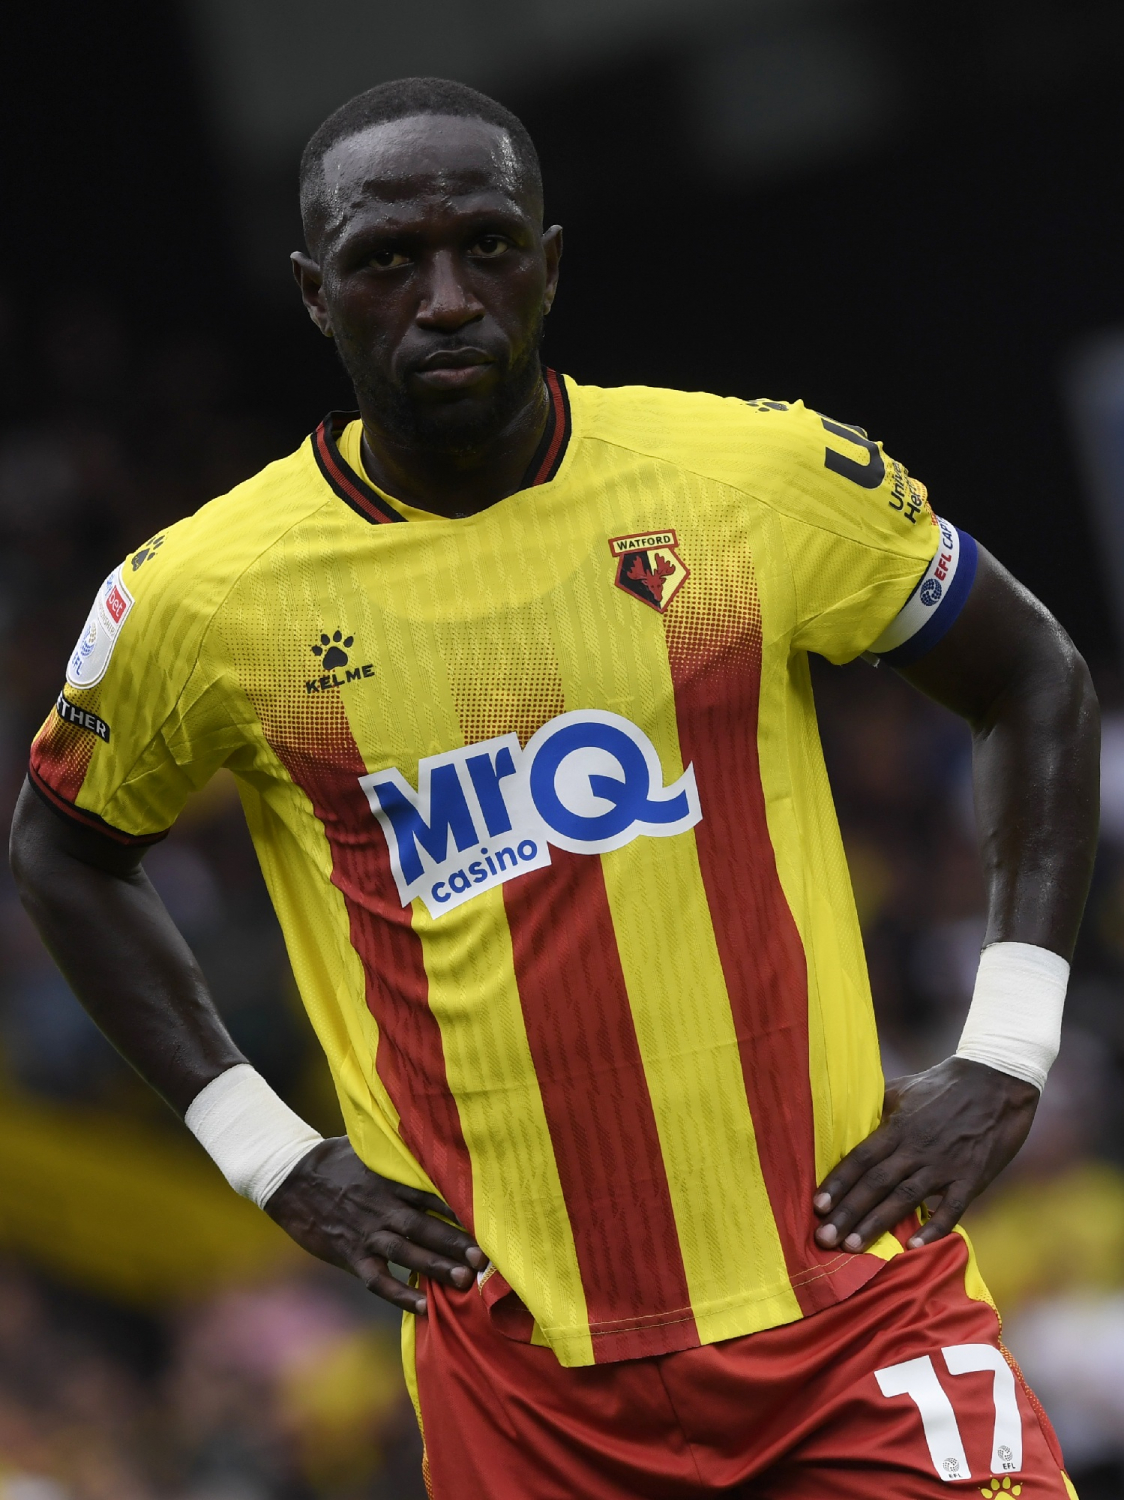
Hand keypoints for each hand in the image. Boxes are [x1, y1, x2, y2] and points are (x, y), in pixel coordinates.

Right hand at [264, 1137, 485, 1313]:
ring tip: (464, 1280)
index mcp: (390, 1180)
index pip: (432, 1195)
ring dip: (436, 1267)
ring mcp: (366, 1233)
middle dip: (456, 1242)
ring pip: (406, 1252)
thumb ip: (400, 1150)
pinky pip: (378, 1279)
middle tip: (485, 1258)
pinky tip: (423, 1307)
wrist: (290, 1179)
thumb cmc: (336, 1159)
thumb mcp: (369, 1147)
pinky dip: (400, 1294)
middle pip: (425, 1226)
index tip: (489, 1220)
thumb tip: (433, 1135)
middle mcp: (383, 1207)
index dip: (460, 1209)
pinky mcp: (350, 1255)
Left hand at [812, 1057, 1038, 1252]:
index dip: (838, 1182)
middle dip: (848, 1211)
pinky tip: (913, 1247)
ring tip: (853, 1246)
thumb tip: (848, 1123)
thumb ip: (877, 1109)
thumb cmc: (943, 1084)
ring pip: (905, 1198)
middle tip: (824, 1238)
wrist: (996, 1081)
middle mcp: (917, 1147)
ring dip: (877, 1223)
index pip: (861, 1158)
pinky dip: (933, 1228)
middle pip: (876, 1182)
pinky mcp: (972, 1177)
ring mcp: (945, 1164)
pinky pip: (952, 1208)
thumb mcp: (903, 1089)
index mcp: (898, 1126)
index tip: (817, 1205)